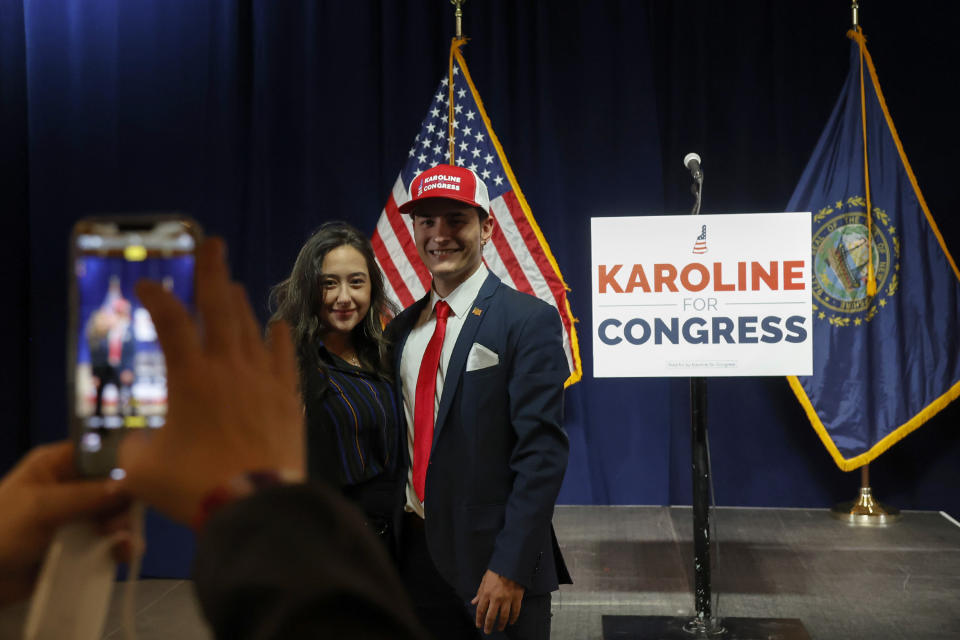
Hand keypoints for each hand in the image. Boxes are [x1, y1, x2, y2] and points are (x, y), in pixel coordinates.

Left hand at [0, 442, 128, 604]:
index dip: (123, 460)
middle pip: (116, 484)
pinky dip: (122, 546)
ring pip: (119, 513)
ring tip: (120, 541)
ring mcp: (79, 517)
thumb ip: (86, 495)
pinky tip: (123, 553)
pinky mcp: (84, 545)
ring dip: (126, 526)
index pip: (100, 451)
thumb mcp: (40, 507)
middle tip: (122, 521)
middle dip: (126, 501)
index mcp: (57, 465)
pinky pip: (113, 540)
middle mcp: (73, 486)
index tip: (141, 478)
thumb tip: (130, 487)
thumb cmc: (1, 532)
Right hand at [119, 238, 303, 525]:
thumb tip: (140, 442)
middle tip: (213, 244)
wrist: (258, 504)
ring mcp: (264, 379)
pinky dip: (279, 338)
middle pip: (220, 308)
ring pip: (252, 328)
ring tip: (233, 285)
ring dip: (241, 303)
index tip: (148, 284)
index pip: (171, 322)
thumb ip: (136, 446)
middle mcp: (230, 367)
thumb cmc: (196, 485)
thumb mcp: (144, 469)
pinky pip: (284, 357)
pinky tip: (278, 325)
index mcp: (191, 376)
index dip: (157, 297)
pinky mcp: (289, 398)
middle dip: (213, 272)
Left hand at [470, 569, 524, 633]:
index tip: (478, 625)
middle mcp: (496, 598)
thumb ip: (479, 592)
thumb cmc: (497, 570)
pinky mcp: (517, 598)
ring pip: (504, 616)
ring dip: (501, 624)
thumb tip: (474, 601)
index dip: (479, 619)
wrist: (511, 564)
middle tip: (487, 631)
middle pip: (491, 616)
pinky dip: (513, 618)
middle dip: (488, 626)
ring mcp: (507, 599)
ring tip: (499, 628)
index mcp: (486, 593)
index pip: (480, 610)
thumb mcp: (485, 579)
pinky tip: (511, 622)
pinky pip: (515, 611)